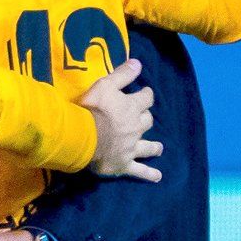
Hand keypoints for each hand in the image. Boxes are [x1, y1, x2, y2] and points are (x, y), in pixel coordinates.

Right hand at [79, 59, 162, 180]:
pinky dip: (149, 174)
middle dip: (147, 118)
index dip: (146, 95)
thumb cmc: (91, 109)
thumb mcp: (105, 85)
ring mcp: (131, 147)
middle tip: (144, 118)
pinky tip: (157, 177)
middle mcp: (136, 127)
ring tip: (158, 148)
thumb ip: (122, 75)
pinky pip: (139, 170)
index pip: (146, 98)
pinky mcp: (124, 163)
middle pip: (147, 121)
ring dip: (154, 147)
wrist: (81, 137)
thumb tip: (139, 63)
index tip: (145, 93)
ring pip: (148, 146)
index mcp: (131, 107)